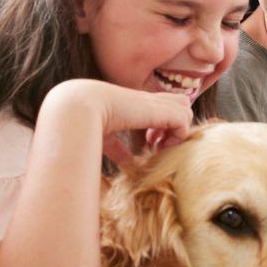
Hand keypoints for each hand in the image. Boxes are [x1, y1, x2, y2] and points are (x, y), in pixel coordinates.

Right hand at [47, 80, 194, 170]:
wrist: (79, 109)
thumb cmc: (85, 123)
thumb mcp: (107, 139)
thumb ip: (120, 150)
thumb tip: (128, 166)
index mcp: (135, 102)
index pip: (164, 106)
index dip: (163, 125)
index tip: (149, 144)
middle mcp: (147, 99)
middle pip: (180, 104)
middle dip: (176, 126)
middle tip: (158, 145)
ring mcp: (155, 103)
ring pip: (186, 110)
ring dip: (177, 132)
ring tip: (159, 147)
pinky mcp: (160, 110)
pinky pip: (184, 122)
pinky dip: (177, 138)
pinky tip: (158, 147)